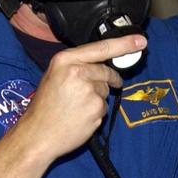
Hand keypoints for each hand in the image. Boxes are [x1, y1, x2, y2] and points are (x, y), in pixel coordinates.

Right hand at [13, 36, 145, 162]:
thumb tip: (101, 63)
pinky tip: (79, 117)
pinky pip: (104, 107)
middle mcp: (78, 72)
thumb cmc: (44, 107)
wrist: (37, 135)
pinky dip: (95, 112)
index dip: (124, 44)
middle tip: (91, 91)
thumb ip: (76, 66)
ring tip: (75, 107)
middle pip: (106, 71)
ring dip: (97, 98)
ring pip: (105, 90)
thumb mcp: (53, 76)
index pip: (101, 48)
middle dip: (107, 79)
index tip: (140, 42)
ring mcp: (89, 91)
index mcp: (65, 60)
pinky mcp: (97, 109)